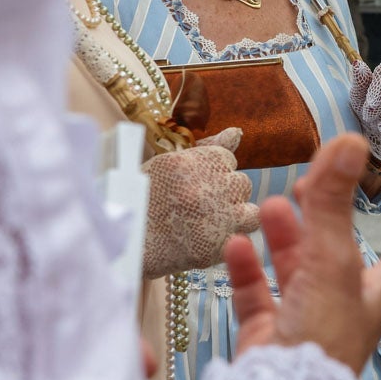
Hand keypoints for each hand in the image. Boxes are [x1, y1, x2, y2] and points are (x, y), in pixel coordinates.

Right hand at [142, 129, 259, 276]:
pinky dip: (234, 238)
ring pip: (250, 212)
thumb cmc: (145, 203)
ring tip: (212, 224)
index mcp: (188, 164)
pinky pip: (245, 237)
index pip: (226, 159)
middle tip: (202, 207)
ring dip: (236, 217)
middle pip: (241, 183)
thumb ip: (207, 147)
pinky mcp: (220, 245)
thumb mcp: (167, 165)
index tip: (198, 185)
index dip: (215, 173)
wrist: (131, 247)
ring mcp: (216, 217)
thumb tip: (237, 132)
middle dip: (227, 194)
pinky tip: (213, 239)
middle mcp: (206, 187)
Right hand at [226, 134, 380, 375]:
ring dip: (285, 238)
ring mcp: (305, 325)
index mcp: (374, 296)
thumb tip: (349, 142)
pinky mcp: (269, 340)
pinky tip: (236, 246)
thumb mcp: (331, 263)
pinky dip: (247, 270)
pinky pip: (258, 298)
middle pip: (341, 255)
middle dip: (326, 218)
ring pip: (297, 273)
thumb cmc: (319, 342)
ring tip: (270, 206)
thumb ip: (334, 204)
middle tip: (311, 185)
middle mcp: (343, 310)